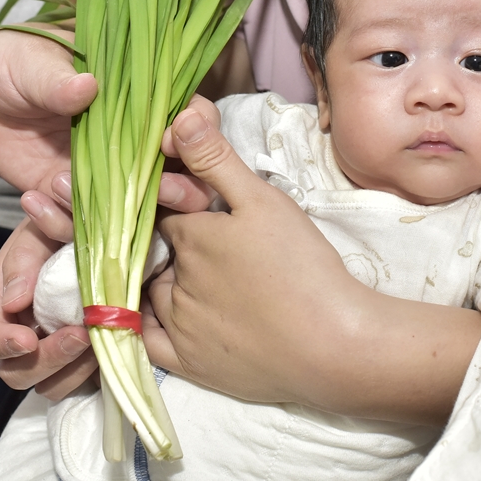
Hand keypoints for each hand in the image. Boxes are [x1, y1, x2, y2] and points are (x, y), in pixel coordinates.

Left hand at [0, 26, 219, 225]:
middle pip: (188, 176)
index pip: (194, 117)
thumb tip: (85, 87)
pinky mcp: (77, 203)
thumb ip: (55, 77)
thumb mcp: (28, 61)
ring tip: (60, 187)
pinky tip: (32, 200)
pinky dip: (61, 224)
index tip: (169, 140)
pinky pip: (84, 230)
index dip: (198, 133)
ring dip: (116, 217)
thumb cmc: (16, 61)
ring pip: (142, 215)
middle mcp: (137, 144)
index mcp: (143, 99)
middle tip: (153, 190)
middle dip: (181, 191)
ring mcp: (110, 179)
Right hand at [0, 218, 96, 398]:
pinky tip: (115, 341)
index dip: (0, 345)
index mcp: (1, 305)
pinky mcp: (84, 356)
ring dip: (73, 369)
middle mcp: (23, 333)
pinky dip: (95, 370)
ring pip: (50, 384)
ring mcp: (53, 348)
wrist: (96, 226)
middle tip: (81, 335)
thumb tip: (14, 301)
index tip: (28, 339)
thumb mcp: (38, 232)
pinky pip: (83, 380)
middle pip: (16, 373)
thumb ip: (25, 259)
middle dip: (47, 360)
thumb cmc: (57, 225)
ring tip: (100, 337)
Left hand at [146, 101, 480, 423]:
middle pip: (159, 250)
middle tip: (214, 246)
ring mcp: (178, 326)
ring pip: (152, 291)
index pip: (165, 209)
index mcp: (191, 236)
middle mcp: (173, 280)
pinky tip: (159, 316)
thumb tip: (176, 117)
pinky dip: (144, 326)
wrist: (336, 344)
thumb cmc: (304, 267)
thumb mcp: (264, 202)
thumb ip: (217, 161)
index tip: (200, 205)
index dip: (181, 203)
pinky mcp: (189, 364)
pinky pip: (147, 341)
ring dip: (164, 280)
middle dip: (174, 242)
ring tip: (203, 279)